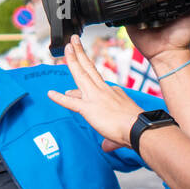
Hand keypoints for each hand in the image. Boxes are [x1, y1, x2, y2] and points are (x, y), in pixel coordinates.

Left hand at [47, 35, 144, 150]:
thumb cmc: (136, 129)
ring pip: (81, 74)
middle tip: (74, 42)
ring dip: (72, 60)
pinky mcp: (88, 108)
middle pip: (89, 68)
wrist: (138, 128)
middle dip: (80, 54)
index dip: (86, 84)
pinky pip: (70, 102)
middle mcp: (104, 91)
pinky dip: (59, 98)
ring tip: (66, 48)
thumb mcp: (123, 127)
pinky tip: (50, 94)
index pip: (97, 85)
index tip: (76, 88)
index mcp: (114, 93)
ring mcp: (95, 97)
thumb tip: (106, 146)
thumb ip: (111, 138)